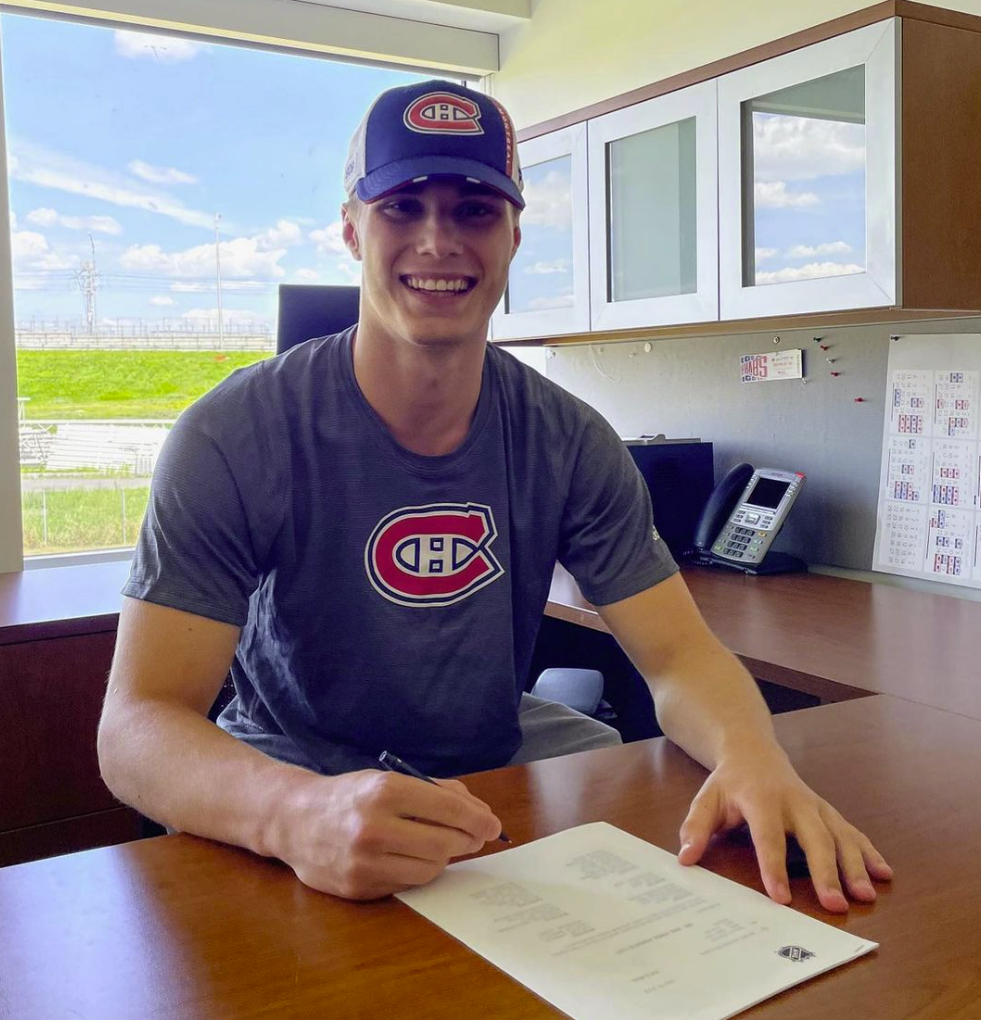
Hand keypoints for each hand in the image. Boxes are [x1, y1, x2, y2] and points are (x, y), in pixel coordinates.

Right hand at [273, 769, 501, 899]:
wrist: (295, 820)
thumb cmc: (351, 796)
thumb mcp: (389, 779)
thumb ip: (436, 792)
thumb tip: (479, 813)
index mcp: (385, 791)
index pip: (448, 808)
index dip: (477, 818)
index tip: (492, 825)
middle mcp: (374, 826)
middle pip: (445, 843)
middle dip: (466, 840)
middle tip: (472, 837)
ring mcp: (365, 861)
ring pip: (430, 869)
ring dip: (443, 858)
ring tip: (437, 845)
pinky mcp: (359, 887)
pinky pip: (408, 884)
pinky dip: (418, 871)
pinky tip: (411, 858)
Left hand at [676, 747, 892, 912]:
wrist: (752, 751)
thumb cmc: (729, 782)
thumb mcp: (706, 799)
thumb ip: (696, 827)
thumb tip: (685, 857)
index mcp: (761, 799)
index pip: (768, 836)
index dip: (772, 866)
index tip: (780, 898)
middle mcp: (795, 801)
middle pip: (814, 836)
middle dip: (826, 871)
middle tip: (835, 905)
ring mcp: (815, 805)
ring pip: (840, 834)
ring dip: (855, 865)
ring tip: (866, 895)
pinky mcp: (828, 810)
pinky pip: (852, 830)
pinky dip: (869, 851)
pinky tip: (884, 872)